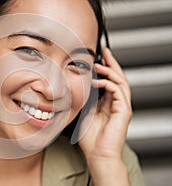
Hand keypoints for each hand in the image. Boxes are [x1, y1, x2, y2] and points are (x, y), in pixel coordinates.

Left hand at [78, 48, 131, 184]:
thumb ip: (87, 99)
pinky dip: (108, 83)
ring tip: (99, 63)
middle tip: (105, 52)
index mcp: (108, 104)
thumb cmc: (90, 138)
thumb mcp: (85, 112)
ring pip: (120, 82)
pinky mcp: (124, 111)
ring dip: (110, 71)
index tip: (98, 59)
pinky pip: (118, 91)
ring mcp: (122, 107)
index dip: (105, 69)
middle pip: (118, 78)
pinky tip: (97, 81)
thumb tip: (82, 85)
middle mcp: (117, 104)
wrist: (97, 154)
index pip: (109, 81)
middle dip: (111, 64)